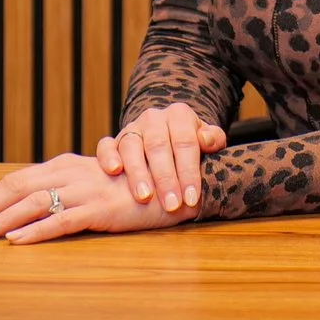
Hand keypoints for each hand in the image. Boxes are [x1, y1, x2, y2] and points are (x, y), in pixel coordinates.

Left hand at [0, 152, 197, 244]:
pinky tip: (17, 243)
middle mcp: (71, 172)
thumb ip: (66, 191)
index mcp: (66, 166)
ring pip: (32, 203)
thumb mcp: (94, 186)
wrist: (176, 184)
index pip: (17, 180)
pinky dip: (35, 232)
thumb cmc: (134, 189)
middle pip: (16, 187)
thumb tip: (32, 207)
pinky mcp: (100, 209)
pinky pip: (61, 220)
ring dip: (1, 222)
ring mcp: (85, 190)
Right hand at [97, 102, 228, 213]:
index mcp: (179, 115)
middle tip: (171, 205)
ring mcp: (132, 128)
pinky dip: (108, 157)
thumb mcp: (208, 140)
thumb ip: (213, 139)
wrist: (167, 135)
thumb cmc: (190, 145)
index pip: (185, 142)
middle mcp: (154, 118)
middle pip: (158, 146)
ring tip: (144, 196)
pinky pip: (106, 145)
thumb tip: (207, 140)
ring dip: (137, 172)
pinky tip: (114, 171)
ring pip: (131, 146)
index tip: (191, 198)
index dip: (189, 171)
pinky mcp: (114, 140)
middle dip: (165, 178)